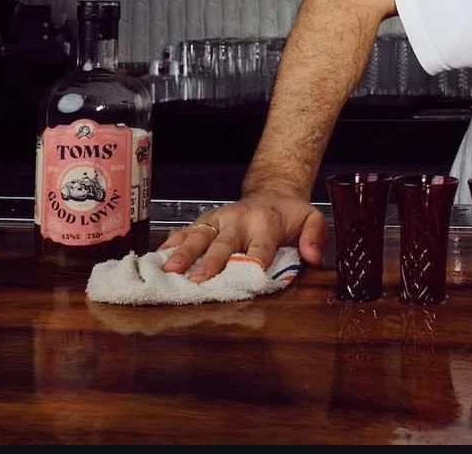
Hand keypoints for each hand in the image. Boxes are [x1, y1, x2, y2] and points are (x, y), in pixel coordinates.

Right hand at [158, 189, 326, 281]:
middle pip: (224, 244)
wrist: (271, 192)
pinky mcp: (204, 221)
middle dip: (211, 261)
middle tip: (197, 279)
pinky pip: (184, 232)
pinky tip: (155, 258)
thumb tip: (314, 257)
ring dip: (183, 253)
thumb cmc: (289, 213)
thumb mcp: (312, 218)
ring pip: (198, 236)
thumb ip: (315, 236)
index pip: (260, 247)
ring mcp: (218, 220)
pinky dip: (169, 244)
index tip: (246, 277)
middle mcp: (239, 220)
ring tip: (168, 269)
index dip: (254, 261)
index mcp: (267, 222)